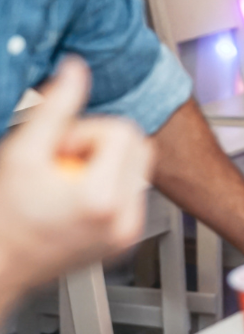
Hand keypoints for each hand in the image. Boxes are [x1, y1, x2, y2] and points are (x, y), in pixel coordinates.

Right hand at [0, 58, 152, 305]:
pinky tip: (78, 196)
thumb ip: (55, 106)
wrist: (0, 265)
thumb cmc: (5, 216)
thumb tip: (76, 68)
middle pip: (140, 145)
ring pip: (140, 165)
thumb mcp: (23, 153)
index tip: (59, 150)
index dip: (87, 131)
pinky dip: (112, 184)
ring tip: (69, 180)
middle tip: (64, 161)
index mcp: (103, 200)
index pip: (123, 131)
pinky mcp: (127, 238)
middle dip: (102, 144)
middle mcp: (124, 220)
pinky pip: (134, 190)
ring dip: (108, 162)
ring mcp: (128, 233)